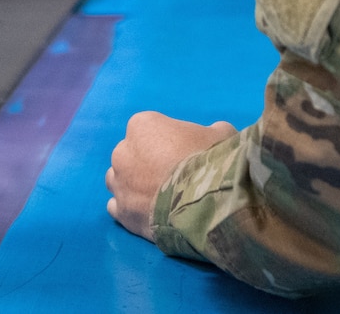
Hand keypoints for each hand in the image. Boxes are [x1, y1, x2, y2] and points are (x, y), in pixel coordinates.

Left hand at [105, 111, 235, 238]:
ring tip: (156, 196)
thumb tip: (216, 135)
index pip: (148, 128)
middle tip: (169, 175)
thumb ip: (212, 132)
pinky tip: (148, 213)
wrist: (204, 203)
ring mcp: (119, 183)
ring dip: (132, 184)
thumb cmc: (210, 160)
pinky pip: (118, 206)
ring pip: (119, 180)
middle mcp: (123, 152)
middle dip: (145, 163)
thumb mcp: (221, 134)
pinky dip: (130, 208)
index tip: (180, 152)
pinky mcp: (121, 212)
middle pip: (131, 154)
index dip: (164, 141)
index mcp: (142, 126)